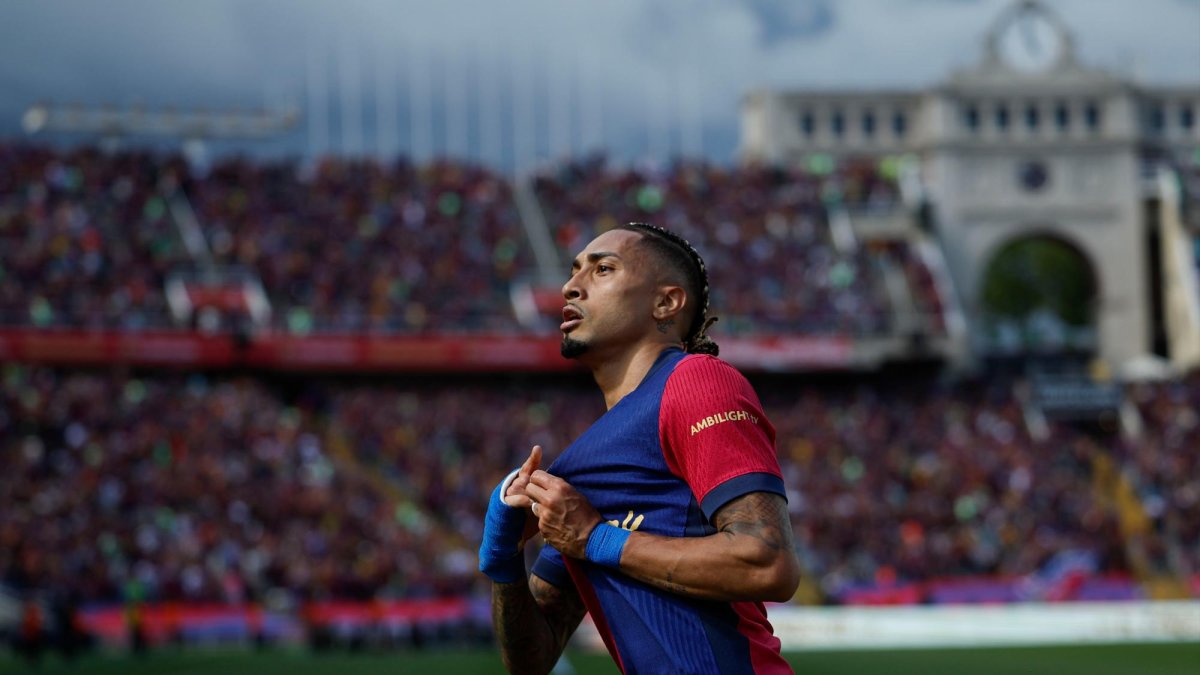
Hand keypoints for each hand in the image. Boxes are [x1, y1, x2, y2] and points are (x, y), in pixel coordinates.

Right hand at [478, 446, 541, 582]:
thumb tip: (563, 491)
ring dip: (529, 490)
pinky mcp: (504, 504)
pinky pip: (515, 499)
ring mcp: (508, 494)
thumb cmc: (525, 523)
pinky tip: (530, 502)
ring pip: (520, 486)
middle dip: (532, 477)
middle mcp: (514, 486)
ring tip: (537, 495)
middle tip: (540, 483)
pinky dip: (523, 500)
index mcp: (522, 485)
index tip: (538, 449)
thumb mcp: (538, 507)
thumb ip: (545, 497)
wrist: (508, 539)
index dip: (533, 460)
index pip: (528, 469)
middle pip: (525, 476)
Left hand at [524, 470, 602, 558]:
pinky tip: (555, 524)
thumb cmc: (587, 515)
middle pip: (529, 488)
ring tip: (552, 512)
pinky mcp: (542, 528)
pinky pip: (539, 520)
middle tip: (542, 496)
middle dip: (534, 491)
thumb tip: (547, 485)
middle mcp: (549, 499)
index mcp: (560, 488)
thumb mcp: (576, 494)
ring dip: (540, 507)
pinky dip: (545, 521)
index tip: (541, 483)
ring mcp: (544, 515)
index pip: (536, 476)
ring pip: (533, 505)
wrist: (591, 538)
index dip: (538, 480)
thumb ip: (559, 488)